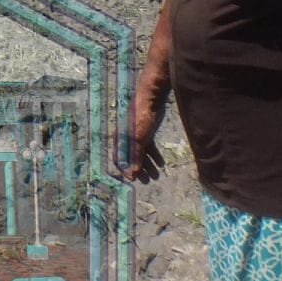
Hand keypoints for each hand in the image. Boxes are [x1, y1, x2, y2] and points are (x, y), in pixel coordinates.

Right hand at [121, 52, 172, 182]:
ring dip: (148, 165)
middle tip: (147, 181)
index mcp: (121, 140)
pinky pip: (149, 147)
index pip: (120, 159)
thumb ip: (136, 157)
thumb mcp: (139, 139)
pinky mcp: (147, 131)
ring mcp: (137, 135)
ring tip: (156, 176)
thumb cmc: (141, 118)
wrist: (151, 99)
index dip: (126, 170)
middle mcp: (127, 138)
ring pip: (142, 154)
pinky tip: (162, 164)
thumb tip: (132, 174)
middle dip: (139, 170)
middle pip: (131, 159)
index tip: (134, 180)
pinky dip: (155, 156)